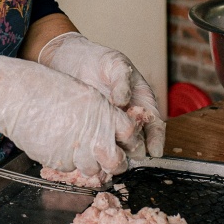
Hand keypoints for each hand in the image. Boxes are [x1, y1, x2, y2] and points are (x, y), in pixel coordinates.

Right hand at [0, 53, 138, 179]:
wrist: (17, 95)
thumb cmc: (48, 90)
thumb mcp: (83, 96)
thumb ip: (102, 116)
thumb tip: (114, 136)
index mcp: (104, 112)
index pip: (131, 135)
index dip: (134, 144)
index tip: (132, 148)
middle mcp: (94, 133)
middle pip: (118, 162)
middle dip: (118, 164)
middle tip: (112, 162)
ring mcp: (76, 150)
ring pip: (94, 170)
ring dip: (92, 167)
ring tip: (80, 153)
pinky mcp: (59, 162)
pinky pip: (70, 169)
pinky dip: (68, 163)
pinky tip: (59, 148)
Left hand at [37, 32, 166, 157]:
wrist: (68, 59)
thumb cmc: (97, 59)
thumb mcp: (114, 64)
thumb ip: (122, 81)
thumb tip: (123, 102)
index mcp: (141, 103)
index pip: (155, 126)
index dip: (156, 140)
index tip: (153, 151)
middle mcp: (127, 119)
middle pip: (137, 142)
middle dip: (134, 152)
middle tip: (127, 157)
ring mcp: (108, 127)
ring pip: (116, 148)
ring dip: (114, 157)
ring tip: (107, 163)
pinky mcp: (90, 131)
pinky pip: (94, 146)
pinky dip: (93, 155)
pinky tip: (88, 159)